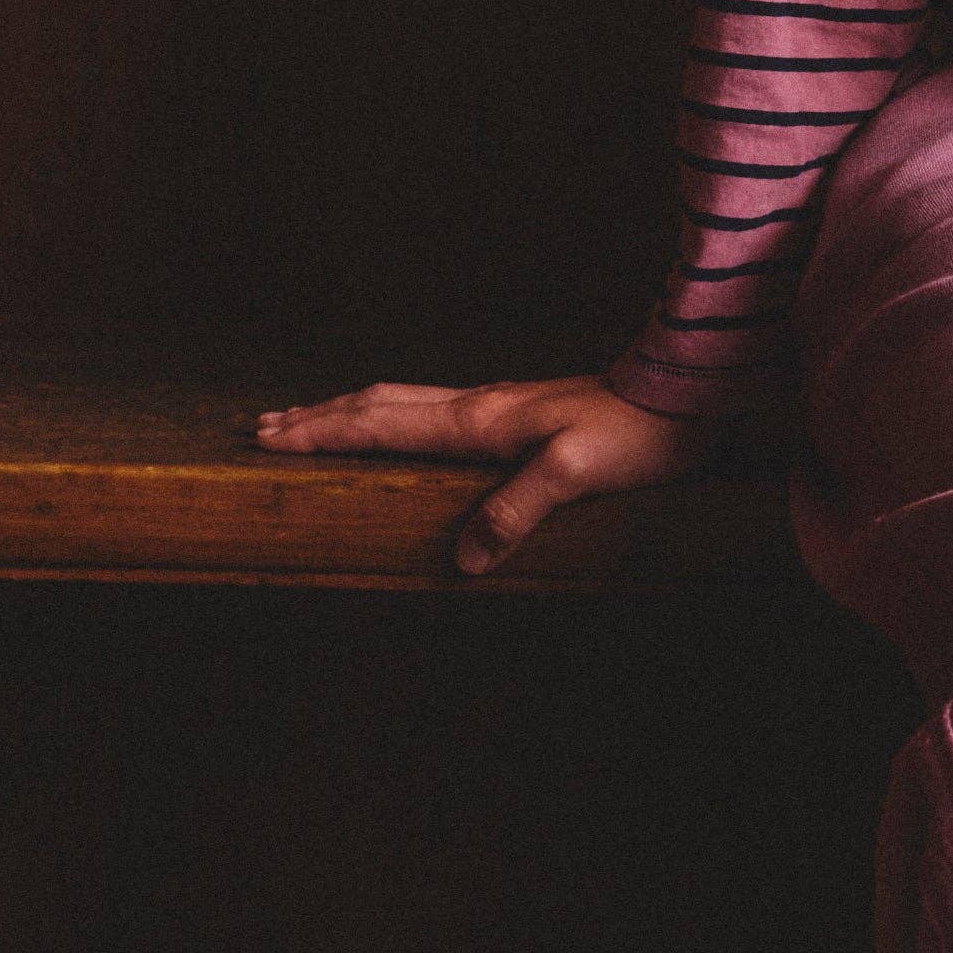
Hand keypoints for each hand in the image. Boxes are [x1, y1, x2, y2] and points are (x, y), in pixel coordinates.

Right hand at [250, 375, 728, 576]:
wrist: (688, 392)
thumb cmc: (638, 432)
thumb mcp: (576, 472)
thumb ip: (517, 509)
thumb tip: (462, 559)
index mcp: (480, 419)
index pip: (382, 424)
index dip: (324, 433)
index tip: (269, 437)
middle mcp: (479, 405)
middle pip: (380, 405)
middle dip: (320, 418)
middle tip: (264, 426)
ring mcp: (498, 405)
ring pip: (404, 402)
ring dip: (352, 411)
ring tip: (313, 419)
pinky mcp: (519, 412)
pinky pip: (434, 411)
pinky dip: (394, 416)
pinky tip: (404, 428)